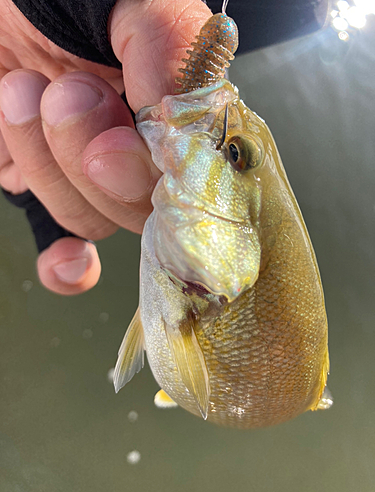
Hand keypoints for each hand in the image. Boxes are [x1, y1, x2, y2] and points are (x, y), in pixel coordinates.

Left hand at [0, 0, 210, 294]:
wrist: (4, 0)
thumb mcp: (132, 1)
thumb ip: (173, 50)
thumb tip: (185, 128)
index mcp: (176, 111)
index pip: (192, 177)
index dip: (151, 177)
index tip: (112, 145)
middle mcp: (142, 151)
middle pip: (139, 211)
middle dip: (91, 165)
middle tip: (64, 95)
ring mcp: (91, 174)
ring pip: (92, 219)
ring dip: (47, 167)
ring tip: (20, 89)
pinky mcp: (46, 183)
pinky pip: (64, 244)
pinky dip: (67, 263)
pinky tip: (65, 263)